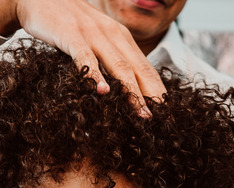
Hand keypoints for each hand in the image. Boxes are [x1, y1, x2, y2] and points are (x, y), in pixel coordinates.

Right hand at [0, 0, 165, 115]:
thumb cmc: (67, 22)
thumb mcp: (95, 37)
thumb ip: (110, 56)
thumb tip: (124, 85)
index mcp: (121, 36)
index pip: (145, 67)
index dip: (157, 89)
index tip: (167, 112)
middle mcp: (112, 34)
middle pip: (137, 69)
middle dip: (151, 95)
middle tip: (160, 118)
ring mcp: (92, 34)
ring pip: (118, 66)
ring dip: (131, 91)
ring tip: (140, 112)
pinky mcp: (71, 34)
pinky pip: (85, 57)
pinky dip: (95, 75)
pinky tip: (102, 92)